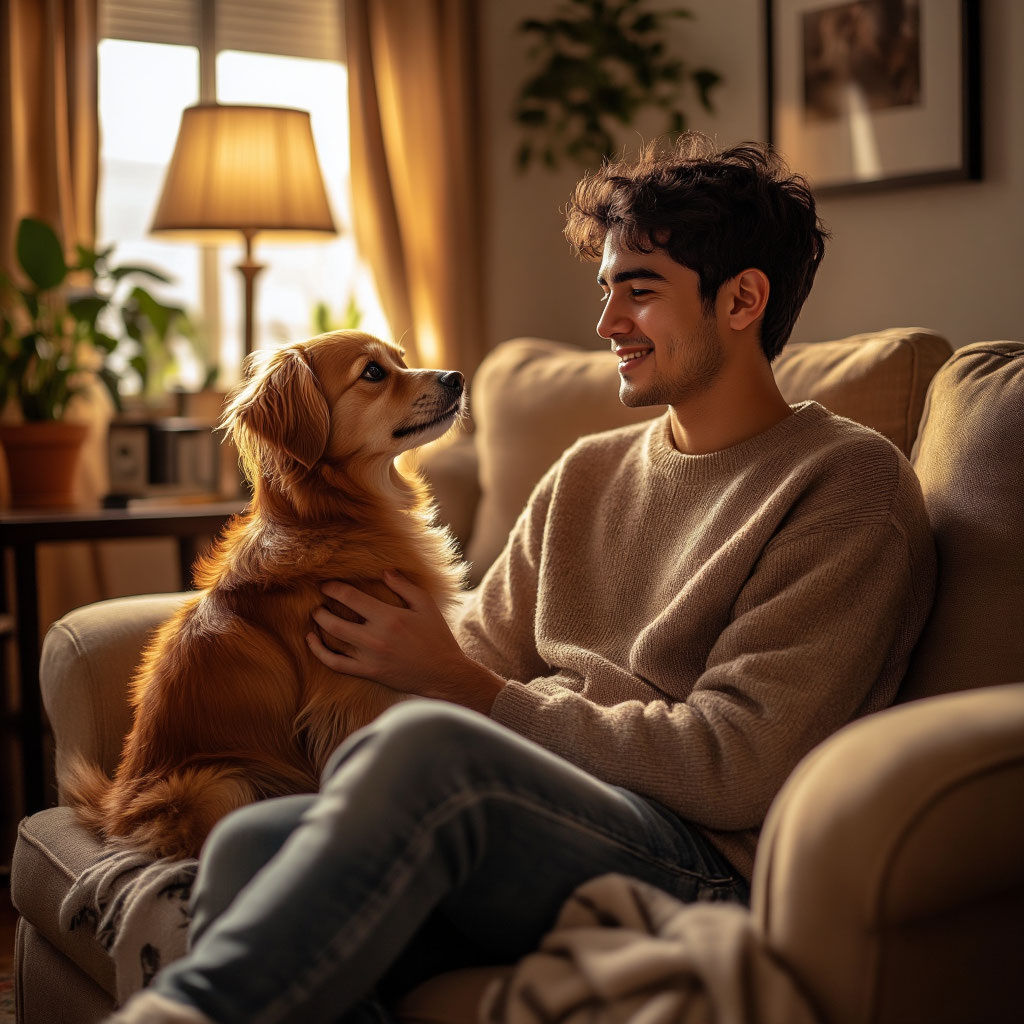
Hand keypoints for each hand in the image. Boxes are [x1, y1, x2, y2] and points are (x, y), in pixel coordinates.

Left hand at [306, 571, 505, 713]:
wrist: (443, 674)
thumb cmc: (436, 637)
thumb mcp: (426, 605)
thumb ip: (404, 586)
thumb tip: (384, 571)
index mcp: (388, 617)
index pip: (350, 598)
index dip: (333, 588)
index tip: (325, 584)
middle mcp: (374, 638)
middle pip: (333, 621)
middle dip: (320, 608)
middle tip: (318, 600)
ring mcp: (368, 658)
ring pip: (332, 641)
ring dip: (319, 625)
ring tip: (317, 615)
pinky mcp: (367, 673)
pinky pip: (335, 664)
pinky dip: (319, 652)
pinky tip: (312, 641)